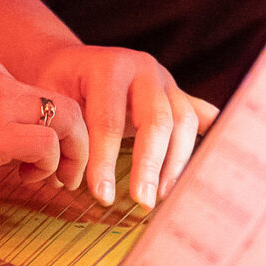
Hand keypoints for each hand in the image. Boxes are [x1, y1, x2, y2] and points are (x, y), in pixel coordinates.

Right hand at [0, 56, 85, 196]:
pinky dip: (50, 165)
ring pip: (67, 119)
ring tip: (59, 181)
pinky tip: (28, 180)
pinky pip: (47, 144)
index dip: (48, 128)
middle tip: (67, 174)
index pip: (36, 95)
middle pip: (64, 102)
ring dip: (72, 154)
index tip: (41, 158)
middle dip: (76, 140)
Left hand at [33, 44, 218, 208]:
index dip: (105, 160)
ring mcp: (165, 81)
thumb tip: (68, 182)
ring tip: (158, 195)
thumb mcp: (52, 101)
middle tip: (141, 201)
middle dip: (150, 164)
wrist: (72, 64)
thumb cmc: (59, 87)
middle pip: (157, 119)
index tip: (102, 196)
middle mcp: (144, 69)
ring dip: (174, 162)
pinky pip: (199, 116)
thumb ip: (65, 135)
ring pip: (183, 121)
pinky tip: (214, 160)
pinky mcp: (177, 94)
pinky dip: (211, 136)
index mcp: (110, 67)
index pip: (110, 120)